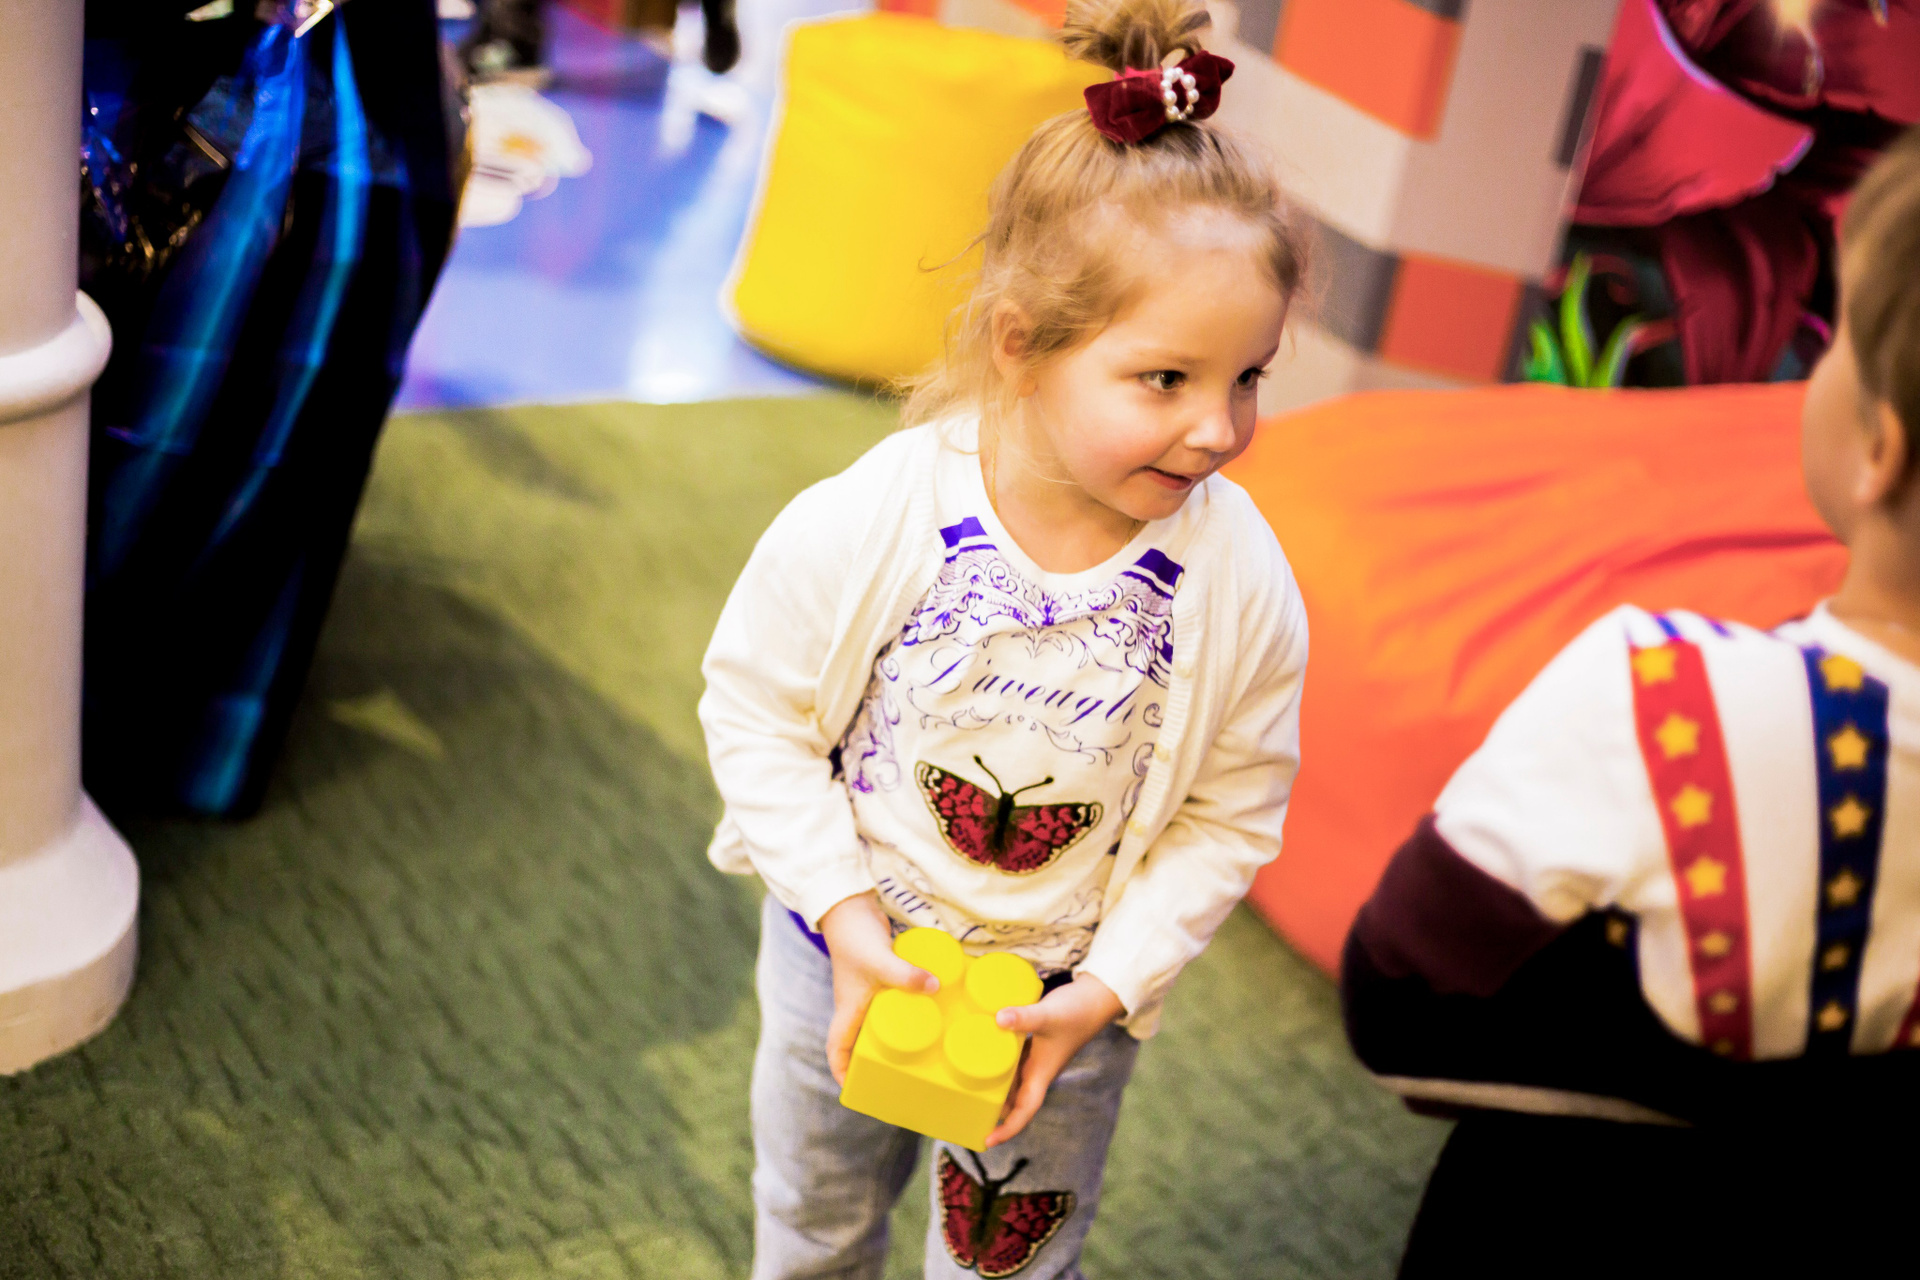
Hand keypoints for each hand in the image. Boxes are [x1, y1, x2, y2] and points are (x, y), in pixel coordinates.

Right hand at [816, 892, 938, 1084]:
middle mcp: (856, 1005)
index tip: (854, 1090)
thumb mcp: (880, 960)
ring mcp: (870, 991)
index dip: (843, 1072)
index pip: (836, 1049)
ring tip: (924, 1048)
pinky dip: (909, 1009)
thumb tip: (935, 988)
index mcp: (847, 1010)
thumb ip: (905, 975)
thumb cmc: (855, 937)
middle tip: (901, 1074)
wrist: (849, 905)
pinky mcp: (883, 976)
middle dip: (875, 1061)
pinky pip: (895, 1002)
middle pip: (861, 1042)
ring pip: (881, 1023)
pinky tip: (931, 1009)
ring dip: (897, 1036)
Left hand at [984, 973, 1123, 1147]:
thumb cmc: (1077, 1011)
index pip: (1024, 1111)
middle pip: (1014, 1102)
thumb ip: (1025, 1017)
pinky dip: (998, 1065)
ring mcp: (1036, 1058)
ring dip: (994, 1090)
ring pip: (1012, 1082)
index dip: (1007, 1130)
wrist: (1097, 997)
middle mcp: (1038, 1071)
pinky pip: (1012, 1063)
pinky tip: (982, 1056)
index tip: (987, 1141)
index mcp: (1042, 1074)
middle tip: (965, 1116)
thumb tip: (998, 1019)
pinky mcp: (1034, 1044)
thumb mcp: (1049, 1015)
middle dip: (993, 1113)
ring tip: (967, 1091)